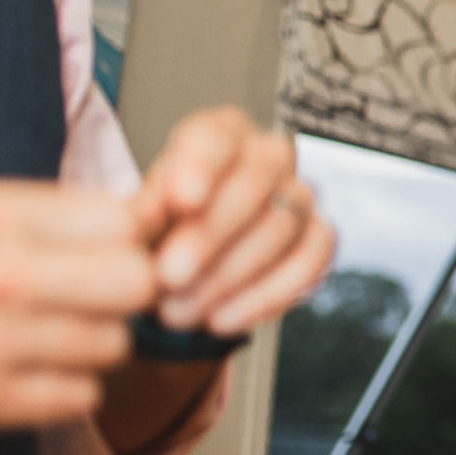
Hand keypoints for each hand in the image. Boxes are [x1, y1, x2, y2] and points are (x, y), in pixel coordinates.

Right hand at [0, 182, 152, 429]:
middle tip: (89, 291)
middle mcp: (0, 276)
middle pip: (136, 281)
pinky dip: (62, 389)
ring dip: (89, 341)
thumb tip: (141, 221)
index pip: (123, 220)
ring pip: (114, 344)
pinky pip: (80, 398)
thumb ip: (42, 218)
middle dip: (121, 287)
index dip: (123, 234)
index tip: (107, 245)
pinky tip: (24, 371)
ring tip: (41, 331)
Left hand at [134, 107, 334, 335]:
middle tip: (167, 277)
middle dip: (210, 234)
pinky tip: (221, 320)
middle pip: (255, 182)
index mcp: (220, 134)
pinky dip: (265, 296)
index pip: (217, 138)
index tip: (181, 202)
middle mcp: (268, 156)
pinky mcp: (319, 238)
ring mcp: (300, 196)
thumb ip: (141, 213)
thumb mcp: (136, 218)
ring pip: (282, 225)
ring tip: (178, 310)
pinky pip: (309, 262)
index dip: (201, 167)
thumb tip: (142, 220)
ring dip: (228, 274)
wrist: (181, 268)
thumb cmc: (157, 231)